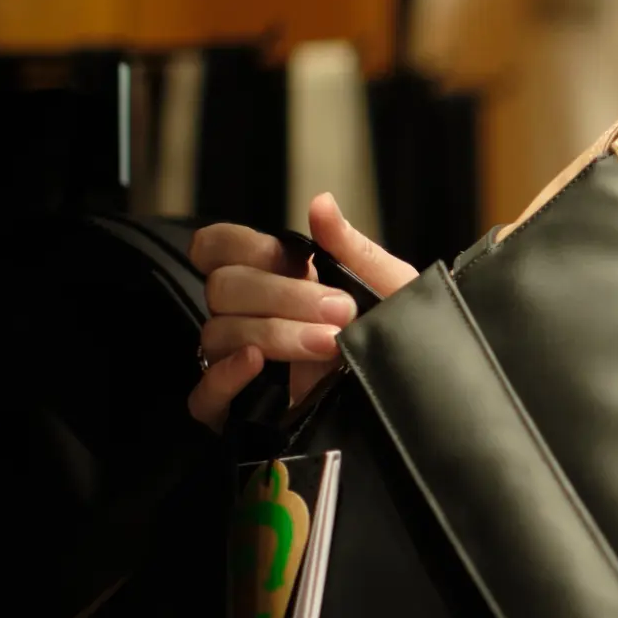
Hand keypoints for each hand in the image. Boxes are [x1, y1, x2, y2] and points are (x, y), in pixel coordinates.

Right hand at [185, 191, 417, 426]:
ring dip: (273, 333)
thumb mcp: (391, 291)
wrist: (412, 402)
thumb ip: (353, 249)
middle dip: (282, 295)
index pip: (218, 247)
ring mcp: (238, 365)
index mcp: (274, 281)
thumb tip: (321, 204)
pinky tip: (257, 364)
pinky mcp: (237, 413)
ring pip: (218, 335)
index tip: (301, 261)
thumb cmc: (400, 341)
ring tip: (329, 344)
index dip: (248, 247)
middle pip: (222, 288)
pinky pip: (204, 396)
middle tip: (341, 311)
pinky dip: (225, 377)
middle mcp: (248, 319)